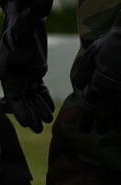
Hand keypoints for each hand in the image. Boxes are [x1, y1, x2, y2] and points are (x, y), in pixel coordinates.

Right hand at [0, 0, 54, 131]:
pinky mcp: (36, 71)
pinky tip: (49, 110)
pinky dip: (44, 99)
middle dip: (31, 116)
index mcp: (8, 78)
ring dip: (39, 110)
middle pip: (24, 102)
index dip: (20, 112)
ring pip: (33, 98)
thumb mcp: (9, 45)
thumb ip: (6, 61)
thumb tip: (3, 75)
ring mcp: (26, 76)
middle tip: (38, 129)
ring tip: (47, 122)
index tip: (27, 123)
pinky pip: (40, 89)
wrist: (24, 22)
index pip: (14, 100)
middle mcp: (16, 80)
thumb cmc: (14, 32)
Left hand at [75, 13, 120, 133]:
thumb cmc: (113, 42)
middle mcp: (111, 91)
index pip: (88, 109)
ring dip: (117, 124)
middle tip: (100, 131)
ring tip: (114, 129)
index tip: (85, 131)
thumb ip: (84, 71)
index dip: (86, 122)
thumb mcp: (92, 53)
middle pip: (104, 116)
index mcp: (97, 84)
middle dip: (101, 126)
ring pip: (120, 115)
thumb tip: (80, 87)